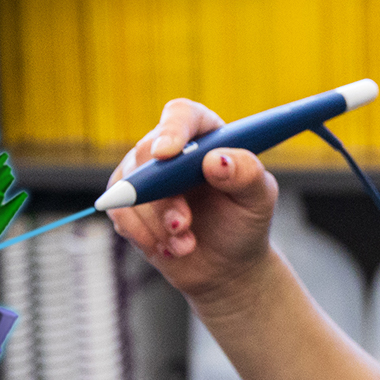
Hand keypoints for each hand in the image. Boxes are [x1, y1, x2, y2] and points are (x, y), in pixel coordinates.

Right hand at [106, 97, 277, 309]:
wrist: (227, 264)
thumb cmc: (245, 222)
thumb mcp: (259, 199)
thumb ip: (246, 174)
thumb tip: (215, 160)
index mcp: (205, 135)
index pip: (181, 115)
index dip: (171, 130)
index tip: (166, 154)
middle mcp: (171, 151)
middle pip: (147, 153)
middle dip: (163, 194)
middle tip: (183, 224)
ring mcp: (145, 177)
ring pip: (131, 186)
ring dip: (156, 223)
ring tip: (187, 245)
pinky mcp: (129, 205)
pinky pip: (120, 213)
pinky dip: (145, 235)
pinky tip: (172, 249)